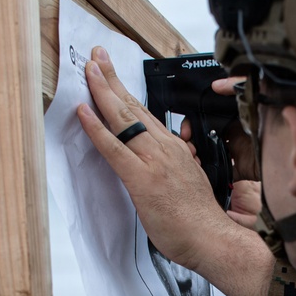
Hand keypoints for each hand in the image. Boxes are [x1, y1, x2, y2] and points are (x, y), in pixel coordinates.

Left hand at [76, 47, 273, 295]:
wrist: (214, 238)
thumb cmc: (201, 220)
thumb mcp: (191, 181)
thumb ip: (177, 164)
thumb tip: (173, 154)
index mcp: (175, 148)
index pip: (145, 113)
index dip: (125, 91)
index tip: (111, 73)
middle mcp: (165, 147)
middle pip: (133, 105)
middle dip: (111, 78)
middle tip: (94, 56)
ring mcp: (153, 161)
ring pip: (123, 117)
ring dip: (101, 90)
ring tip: (87, 69)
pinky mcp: (141, 179)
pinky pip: (113, 147)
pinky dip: (95, 127)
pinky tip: (82, 110)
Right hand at [178, 76, 255, 180]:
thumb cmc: (281, 114)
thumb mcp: (260, 92)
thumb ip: (239, 84)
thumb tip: (216, 85)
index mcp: (236, 116)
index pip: (209, 117)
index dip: (194, 123)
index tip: (185, 129)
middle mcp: (235, 134)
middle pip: (206, 137)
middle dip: (192, 141)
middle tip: (186, 145)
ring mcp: (238, 152)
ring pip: (211, 155)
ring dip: (199, 157)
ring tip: (192, 157)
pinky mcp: (244, 169)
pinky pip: (225, 174)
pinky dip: (214, 175)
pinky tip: (204, 172)